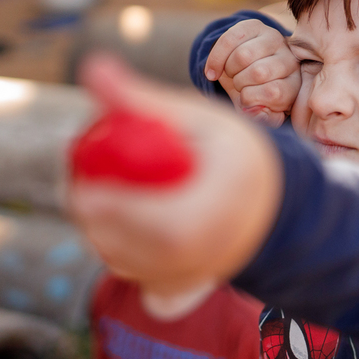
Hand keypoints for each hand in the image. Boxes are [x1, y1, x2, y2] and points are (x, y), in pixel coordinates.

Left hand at [69, 57, 282, 293]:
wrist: (282, 203)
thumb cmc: (240, 154)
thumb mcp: (199, 119)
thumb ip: (141, 98)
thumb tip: (92, 65)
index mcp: (186, 220)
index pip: (111, 212)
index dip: (83, 192)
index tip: (76, 168)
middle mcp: (184, 261)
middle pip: (107, 240)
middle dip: (85, 211)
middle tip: (81, 182)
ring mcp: (183, 282)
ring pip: (118, 262)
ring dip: (100, 234)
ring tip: (100, 202)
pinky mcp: (182, 293)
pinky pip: (138, 280)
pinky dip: (126, 257)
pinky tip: (125, 232)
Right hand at [203, 18, 299, 127]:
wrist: (247, 70)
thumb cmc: (255, 94)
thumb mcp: (260, 111)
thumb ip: (262, 117)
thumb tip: (257, 111)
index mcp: (293, 84)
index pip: (274, 92)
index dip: (251, 99)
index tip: (245, 101)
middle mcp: (288, 59)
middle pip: (258, 72)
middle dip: (240, 84)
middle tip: (238, 86)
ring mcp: (274, 39)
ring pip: (243, 55)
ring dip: (229, 70)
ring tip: (232, 75)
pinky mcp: (255, 26)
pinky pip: (229, 39)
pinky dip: (216, 58)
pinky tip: (214, 71)